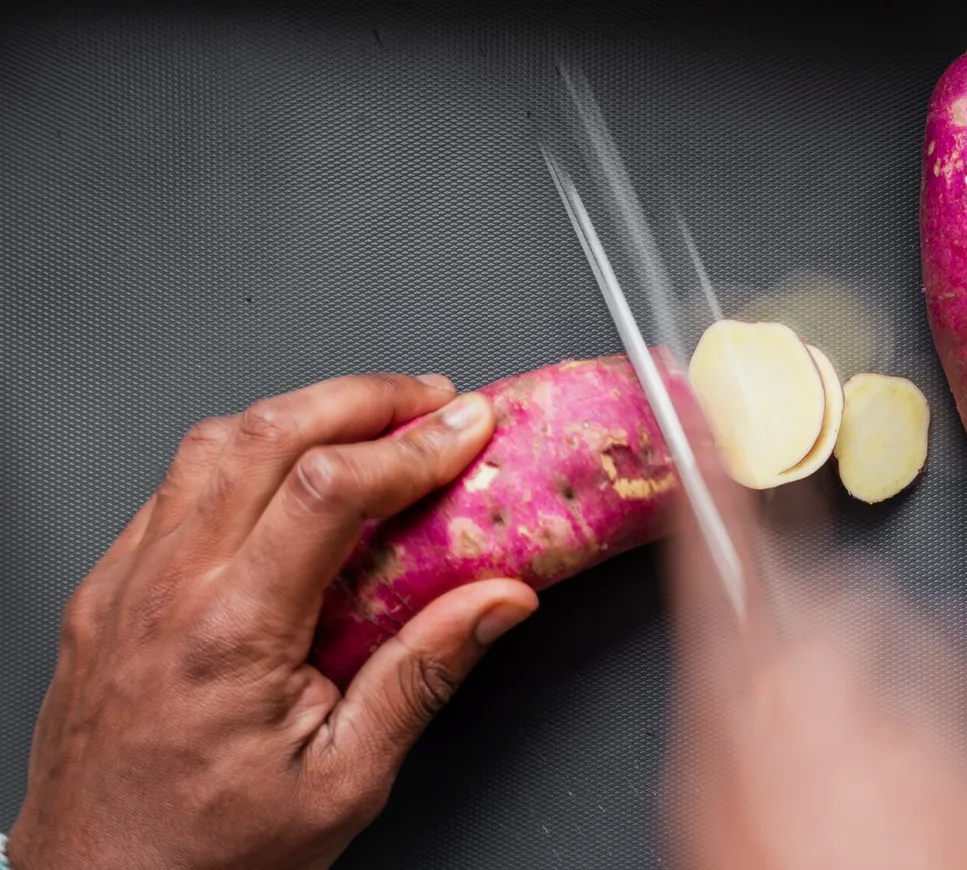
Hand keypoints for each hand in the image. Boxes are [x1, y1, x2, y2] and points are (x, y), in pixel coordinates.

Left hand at [8, 373, 538, 869]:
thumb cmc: (210, 855)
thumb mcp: (344, 779)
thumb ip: (424, 674)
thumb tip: (499, 601)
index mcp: (229, 635)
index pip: (328, 490)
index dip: (411, 445)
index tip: (465, 429)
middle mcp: (164, 591)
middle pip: (265, 435)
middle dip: (362, 399)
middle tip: (428, 400)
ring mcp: (124, 584)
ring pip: (210, 445)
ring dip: (300, 414)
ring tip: (367, 422)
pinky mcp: (106, 591)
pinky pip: (173, 488)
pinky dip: (243, 457)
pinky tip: (286, 479)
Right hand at [661, 445, 966, 868]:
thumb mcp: (707, 816)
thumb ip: (713, 717)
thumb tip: (723, 661)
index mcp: (753, 699)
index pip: (722, 552)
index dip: (709, 469)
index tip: (702, 405)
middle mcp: (856, 685)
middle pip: (831, 591)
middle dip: (817, 614)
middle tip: (800, 692)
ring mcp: (950, 717)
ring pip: (914, 638)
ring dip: (889, 670)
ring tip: (872, 768)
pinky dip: (958, 731)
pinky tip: (935, 809)